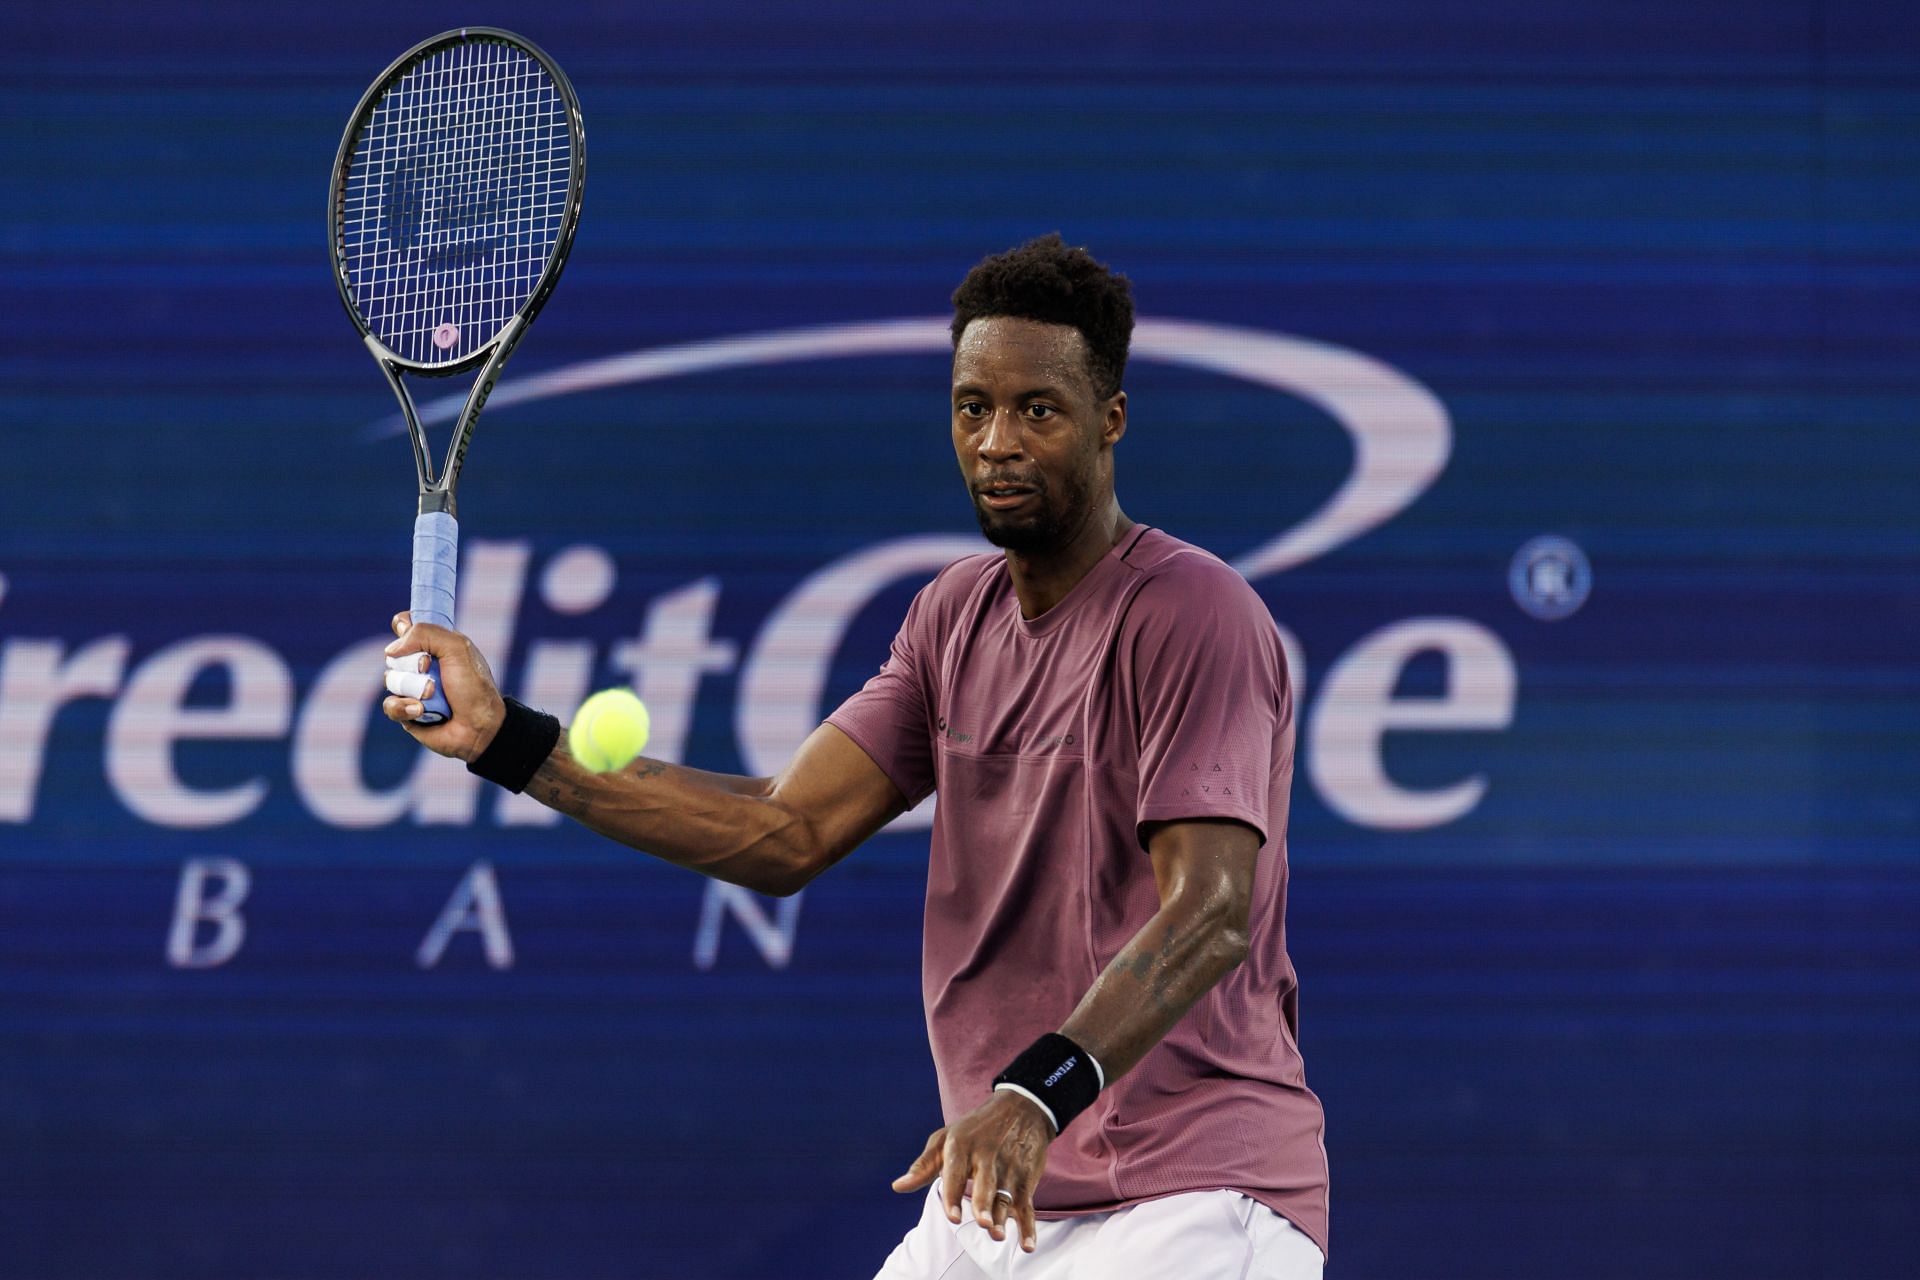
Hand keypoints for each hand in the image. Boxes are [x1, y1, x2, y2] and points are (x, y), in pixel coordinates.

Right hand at [380, 610, 505, 762]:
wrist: (479, 727)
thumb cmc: (473, 687)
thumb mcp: (457, 649)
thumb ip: (425, 633)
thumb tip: (391, 650)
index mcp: (435, 645)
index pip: (406, 625)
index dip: (403, 626)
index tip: (406, 629)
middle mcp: (420, 665)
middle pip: (393, 654)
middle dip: (412, 663)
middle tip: (430, 669)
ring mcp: (412, 688)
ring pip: (390, 679)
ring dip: (413, 687)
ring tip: (433, 695)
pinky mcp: (406, 712)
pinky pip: (390, 705)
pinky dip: (405, 707)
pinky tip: (420, 711)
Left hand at [891, 1091, 1051, 1252]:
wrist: (1021, 1107)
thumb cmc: (974, 1128)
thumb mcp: (946, 1138)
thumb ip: (923, 1166)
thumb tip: (897, 1187)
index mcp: (961, 1145)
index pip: (956, 1173)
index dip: (954, 1196)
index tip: (953, 1217)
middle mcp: (987, 1156)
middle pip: (985, 1184)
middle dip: (984, 1203)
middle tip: (982, 1223)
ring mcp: (1008, 1168)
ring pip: (1006, 1196)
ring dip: (1003, 1217)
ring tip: (997, 1234)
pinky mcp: (1025, 1178)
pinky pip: (1027, 1205)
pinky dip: (1028, 1227)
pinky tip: (1027, 1245)